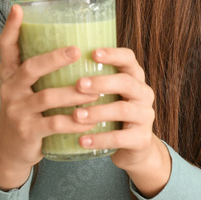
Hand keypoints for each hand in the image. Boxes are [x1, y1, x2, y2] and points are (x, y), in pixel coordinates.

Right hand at [0, 4, 97, 190]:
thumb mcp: (24, 90)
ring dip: (74, 93)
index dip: (11, 27)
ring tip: (96, 90)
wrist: (10, 152)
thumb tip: (69, 43)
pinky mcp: (27, 132)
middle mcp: (10, 90)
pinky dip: (75, 122)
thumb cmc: (26, 113)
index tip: (18, 8)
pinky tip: (91, 120)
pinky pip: (54, 124)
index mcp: (8, 75)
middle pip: (30, 68)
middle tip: (77, 50)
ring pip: (47, 97)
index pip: (5, 46)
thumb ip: (38, 72)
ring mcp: (17, 111)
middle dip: (54, 58)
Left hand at [73, 47, 170, 196]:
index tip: (92, 53)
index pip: (128, 58)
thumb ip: (91, 78)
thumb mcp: (107, 92)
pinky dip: (100, 139)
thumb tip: (55, 58)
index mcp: (134, 77)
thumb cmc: (111, 111)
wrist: (132, 146)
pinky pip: (120, 138)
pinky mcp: (141, 139)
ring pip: (123, 110)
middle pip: (126, 82)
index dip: (113, 54)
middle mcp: (143, 93)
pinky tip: (82, 140)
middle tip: (78, 85)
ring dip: (97, 112)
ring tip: (76, 115)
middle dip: (101, 82)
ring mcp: (145, 117)